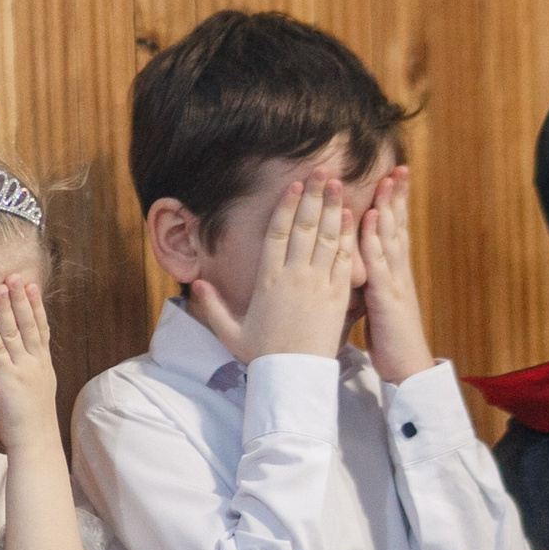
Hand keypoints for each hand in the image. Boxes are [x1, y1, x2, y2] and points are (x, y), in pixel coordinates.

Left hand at [0, 277, 61, 454]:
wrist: (36, 442)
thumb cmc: (30, 422)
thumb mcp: (32, 391)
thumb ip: (25, 372)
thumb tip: (18, 360)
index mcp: (42, 364)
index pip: (40, 328)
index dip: (35, 306)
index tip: (30, 285)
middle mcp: (36, 362)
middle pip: (30, 323)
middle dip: (22, 299)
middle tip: (15, 275)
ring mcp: (24, 369)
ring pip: (15, 332)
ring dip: (7, 308)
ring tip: (0, 286)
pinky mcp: (9, 379)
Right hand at [188, 176, 355, 363]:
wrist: (293, 377)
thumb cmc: (262, 356)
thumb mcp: (230, 332)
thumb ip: (213, 306)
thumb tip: (196, 284)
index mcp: (267, 281)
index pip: (278, 234)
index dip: (287, 207)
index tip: (294, 186)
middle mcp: (293, 277)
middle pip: (305, 227)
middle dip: (314, 197)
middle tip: (322, 172)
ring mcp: (318, 285)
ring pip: (327, 238)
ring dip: (333, 208)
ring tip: (338, 184)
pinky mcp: (338, 297)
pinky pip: (344, 261)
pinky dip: (348, 237)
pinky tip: (352, 217)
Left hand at [357, 167, 434, 383]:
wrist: (407, 370)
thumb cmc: (391, 342)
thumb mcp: (379, 307)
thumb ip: (373, 285)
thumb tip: (362, 272)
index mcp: (395, 274)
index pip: (395, 231)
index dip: (395, 205)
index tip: (391, 178)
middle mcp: (398, 272)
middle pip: (398, 226)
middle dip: (398, 196)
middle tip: (398, 167)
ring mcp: (395, 282)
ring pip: (392, 237)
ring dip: (390, 206)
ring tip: (388, 178)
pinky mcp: (387, 296)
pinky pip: (380, 262)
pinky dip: (376, 237)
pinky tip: (374, 217)